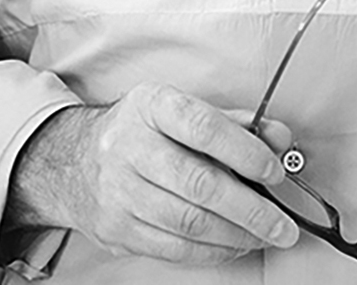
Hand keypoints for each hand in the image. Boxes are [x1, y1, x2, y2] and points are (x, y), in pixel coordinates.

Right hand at [7, 83, 299, 265]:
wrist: (73, 161)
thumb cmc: (142, 131)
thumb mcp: (180, 110)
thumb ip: (234, 123)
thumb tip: (280, 138)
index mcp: (152, 105)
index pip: (203, 127)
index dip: (245, 151)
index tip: (276, 172)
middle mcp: (130, 146)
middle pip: (198, 183)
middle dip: (250, 209)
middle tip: (283, 224)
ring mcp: (119, 192)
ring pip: (188, 222)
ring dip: (236, 235)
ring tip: (265, 236)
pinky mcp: (116, 229)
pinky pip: (173, 248)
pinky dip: (211, 251)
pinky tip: (234, 245)